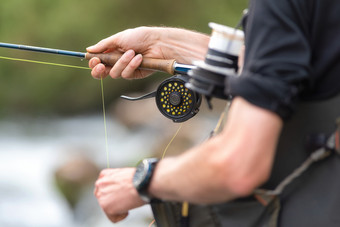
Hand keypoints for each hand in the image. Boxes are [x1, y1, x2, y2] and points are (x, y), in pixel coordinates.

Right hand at [87, 26, 209, 79]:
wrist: (157, 43)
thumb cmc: (140, 37)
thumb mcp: (118, 38)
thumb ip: (103, 45)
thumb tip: (89, 50)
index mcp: (112, 52)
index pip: (98, 62)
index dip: (94, 63)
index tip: (94, 60)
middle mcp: (117, 62)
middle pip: (102, 73)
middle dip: (99, 70)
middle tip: (101, 65)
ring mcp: (126, 69)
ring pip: (115, 74)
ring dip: (122, 63)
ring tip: (132, 53)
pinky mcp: (135, 75)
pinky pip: (127, 75)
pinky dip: (132, 66)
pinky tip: (139, 58)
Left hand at [94, 168, 145, 222]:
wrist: (143, 182)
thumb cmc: (139, 178)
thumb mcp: (124, 173)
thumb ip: (116, 180)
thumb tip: (119, 188)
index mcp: (104, 174)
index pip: (104, 187)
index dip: (114, 192)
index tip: (121, 194)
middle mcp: (100, 184)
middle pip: (104, 198)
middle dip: (114, 200)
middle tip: (125, 199)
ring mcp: (102, 196)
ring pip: (108, 208)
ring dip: (118, 208)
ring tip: (128, 202)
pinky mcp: (106, 207)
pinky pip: (113, 218)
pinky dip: (122, 216)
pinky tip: (128, 208)